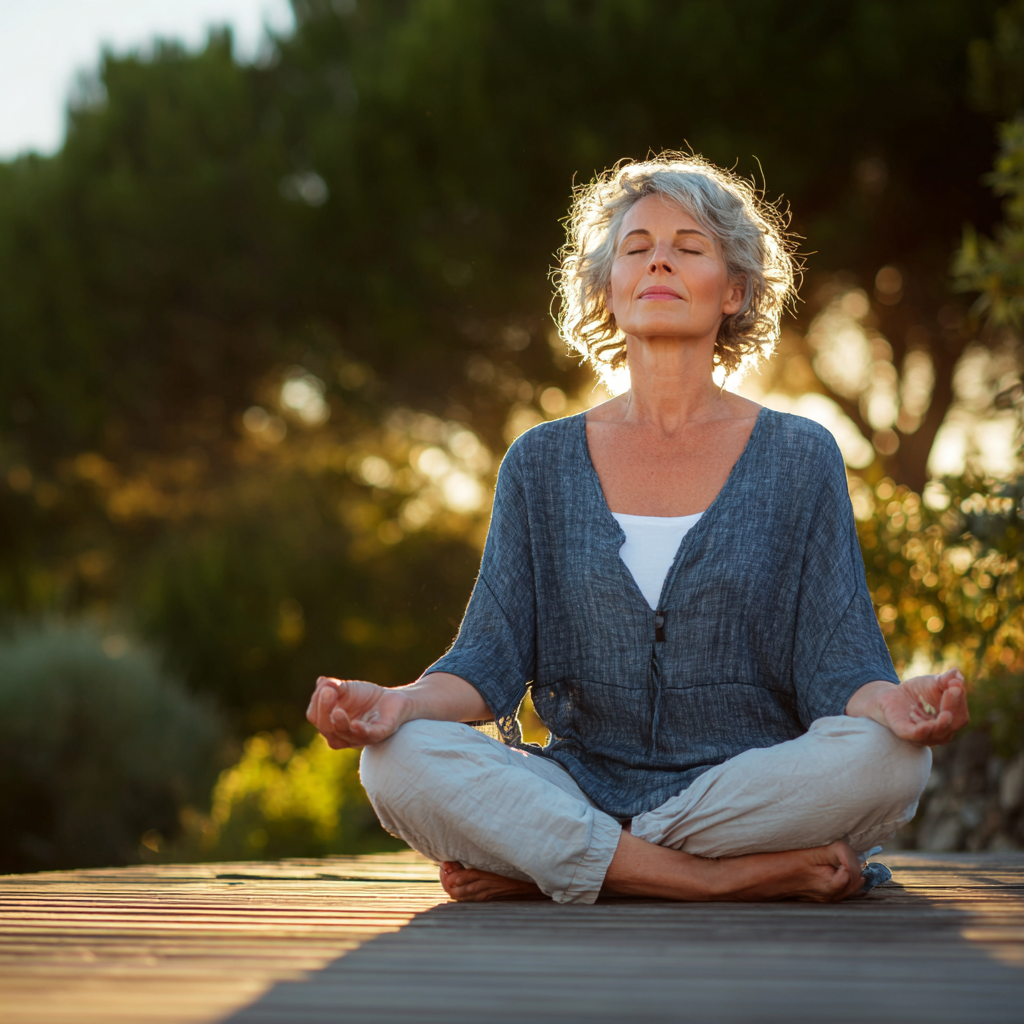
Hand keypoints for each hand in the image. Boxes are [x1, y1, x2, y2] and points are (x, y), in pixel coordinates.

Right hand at [306, 676, 410, 747]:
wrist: (393, 699)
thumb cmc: (365, 696)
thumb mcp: (346, 688)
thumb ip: (332, 686)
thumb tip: (321, 682)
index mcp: (331, 723)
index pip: (315, 717)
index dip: (317, 702)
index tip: (325, 686)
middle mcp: (343, 735)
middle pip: (327, 729)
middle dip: (324, 711)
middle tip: (328, 692)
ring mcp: (361, 737)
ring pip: (345, 736)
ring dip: (340, 724)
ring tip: (337, 712)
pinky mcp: (380, 733)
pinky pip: (368, 736)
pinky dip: (361, 732)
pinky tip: (356, 725)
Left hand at [849, 669, 968, 745]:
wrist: (890, 694)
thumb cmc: (918, 692)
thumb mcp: (934, 683)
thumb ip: (947, 679)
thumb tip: (957, 674)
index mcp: (951, 721)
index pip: (960, 714)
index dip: (959, 700)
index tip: (955, 684)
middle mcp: (940, 733)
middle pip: (951, 724)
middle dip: (952, 707)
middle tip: (951, 690)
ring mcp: (922, 735)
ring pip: (936, 733)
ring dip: (941, 724)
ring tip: (946, 714)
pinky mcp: (903, 731)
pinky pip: (915, 735)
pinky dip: (921, 732)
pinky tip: (927, 726)